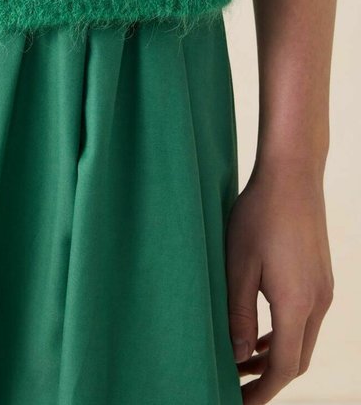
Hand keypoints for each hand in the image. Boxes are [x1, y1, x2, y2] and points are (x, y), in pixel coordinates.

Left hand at [225, 162, 333, 403]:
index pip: (285, 367)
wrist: (292, 176)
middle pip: (298, 359)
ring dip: (277, 356)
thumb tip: (239, 356)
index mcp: (297, 304)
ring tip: (244, 362)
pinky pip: (306, 320)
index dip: (262, 391)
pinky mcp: (321, 276)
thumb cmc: (258, 215)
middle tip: (236, 386)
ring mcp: (323, 289)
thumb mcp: (238, 265)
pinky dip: (285, 334)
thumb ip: (239, 314)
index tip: (238, 402)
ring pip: (303, 340)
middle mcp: (318, 302)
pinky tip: (262, 332)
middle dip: (268, 378)